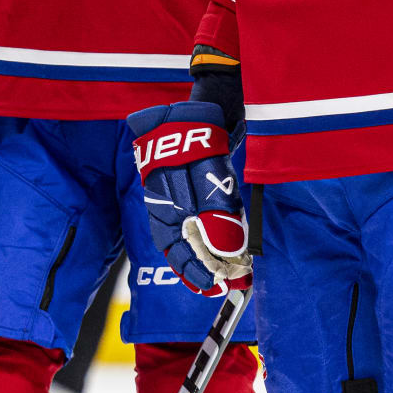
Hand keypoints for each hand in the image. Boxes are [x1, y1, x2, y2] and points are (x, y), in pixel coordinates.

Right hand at [129, 102, 248, 296]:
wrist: (205, 106)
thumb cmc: (200, 138)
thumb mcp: (210, 176)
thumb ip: (215, 214)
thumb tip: (224, 251)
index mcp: (162, 205)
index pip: (173, 248)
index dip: (192, 270)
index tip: (214, 287)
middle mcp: (168, 205)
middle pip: (181, 245)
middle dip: (202, 268)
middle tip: (225, 285)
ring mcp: (180, 196)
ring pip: (192, 233)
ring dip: (209, 254)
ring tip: (229, 271)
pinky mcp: (194, 187)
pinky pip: (201, 218)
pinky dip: (214, 234)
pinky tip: (226, 243)